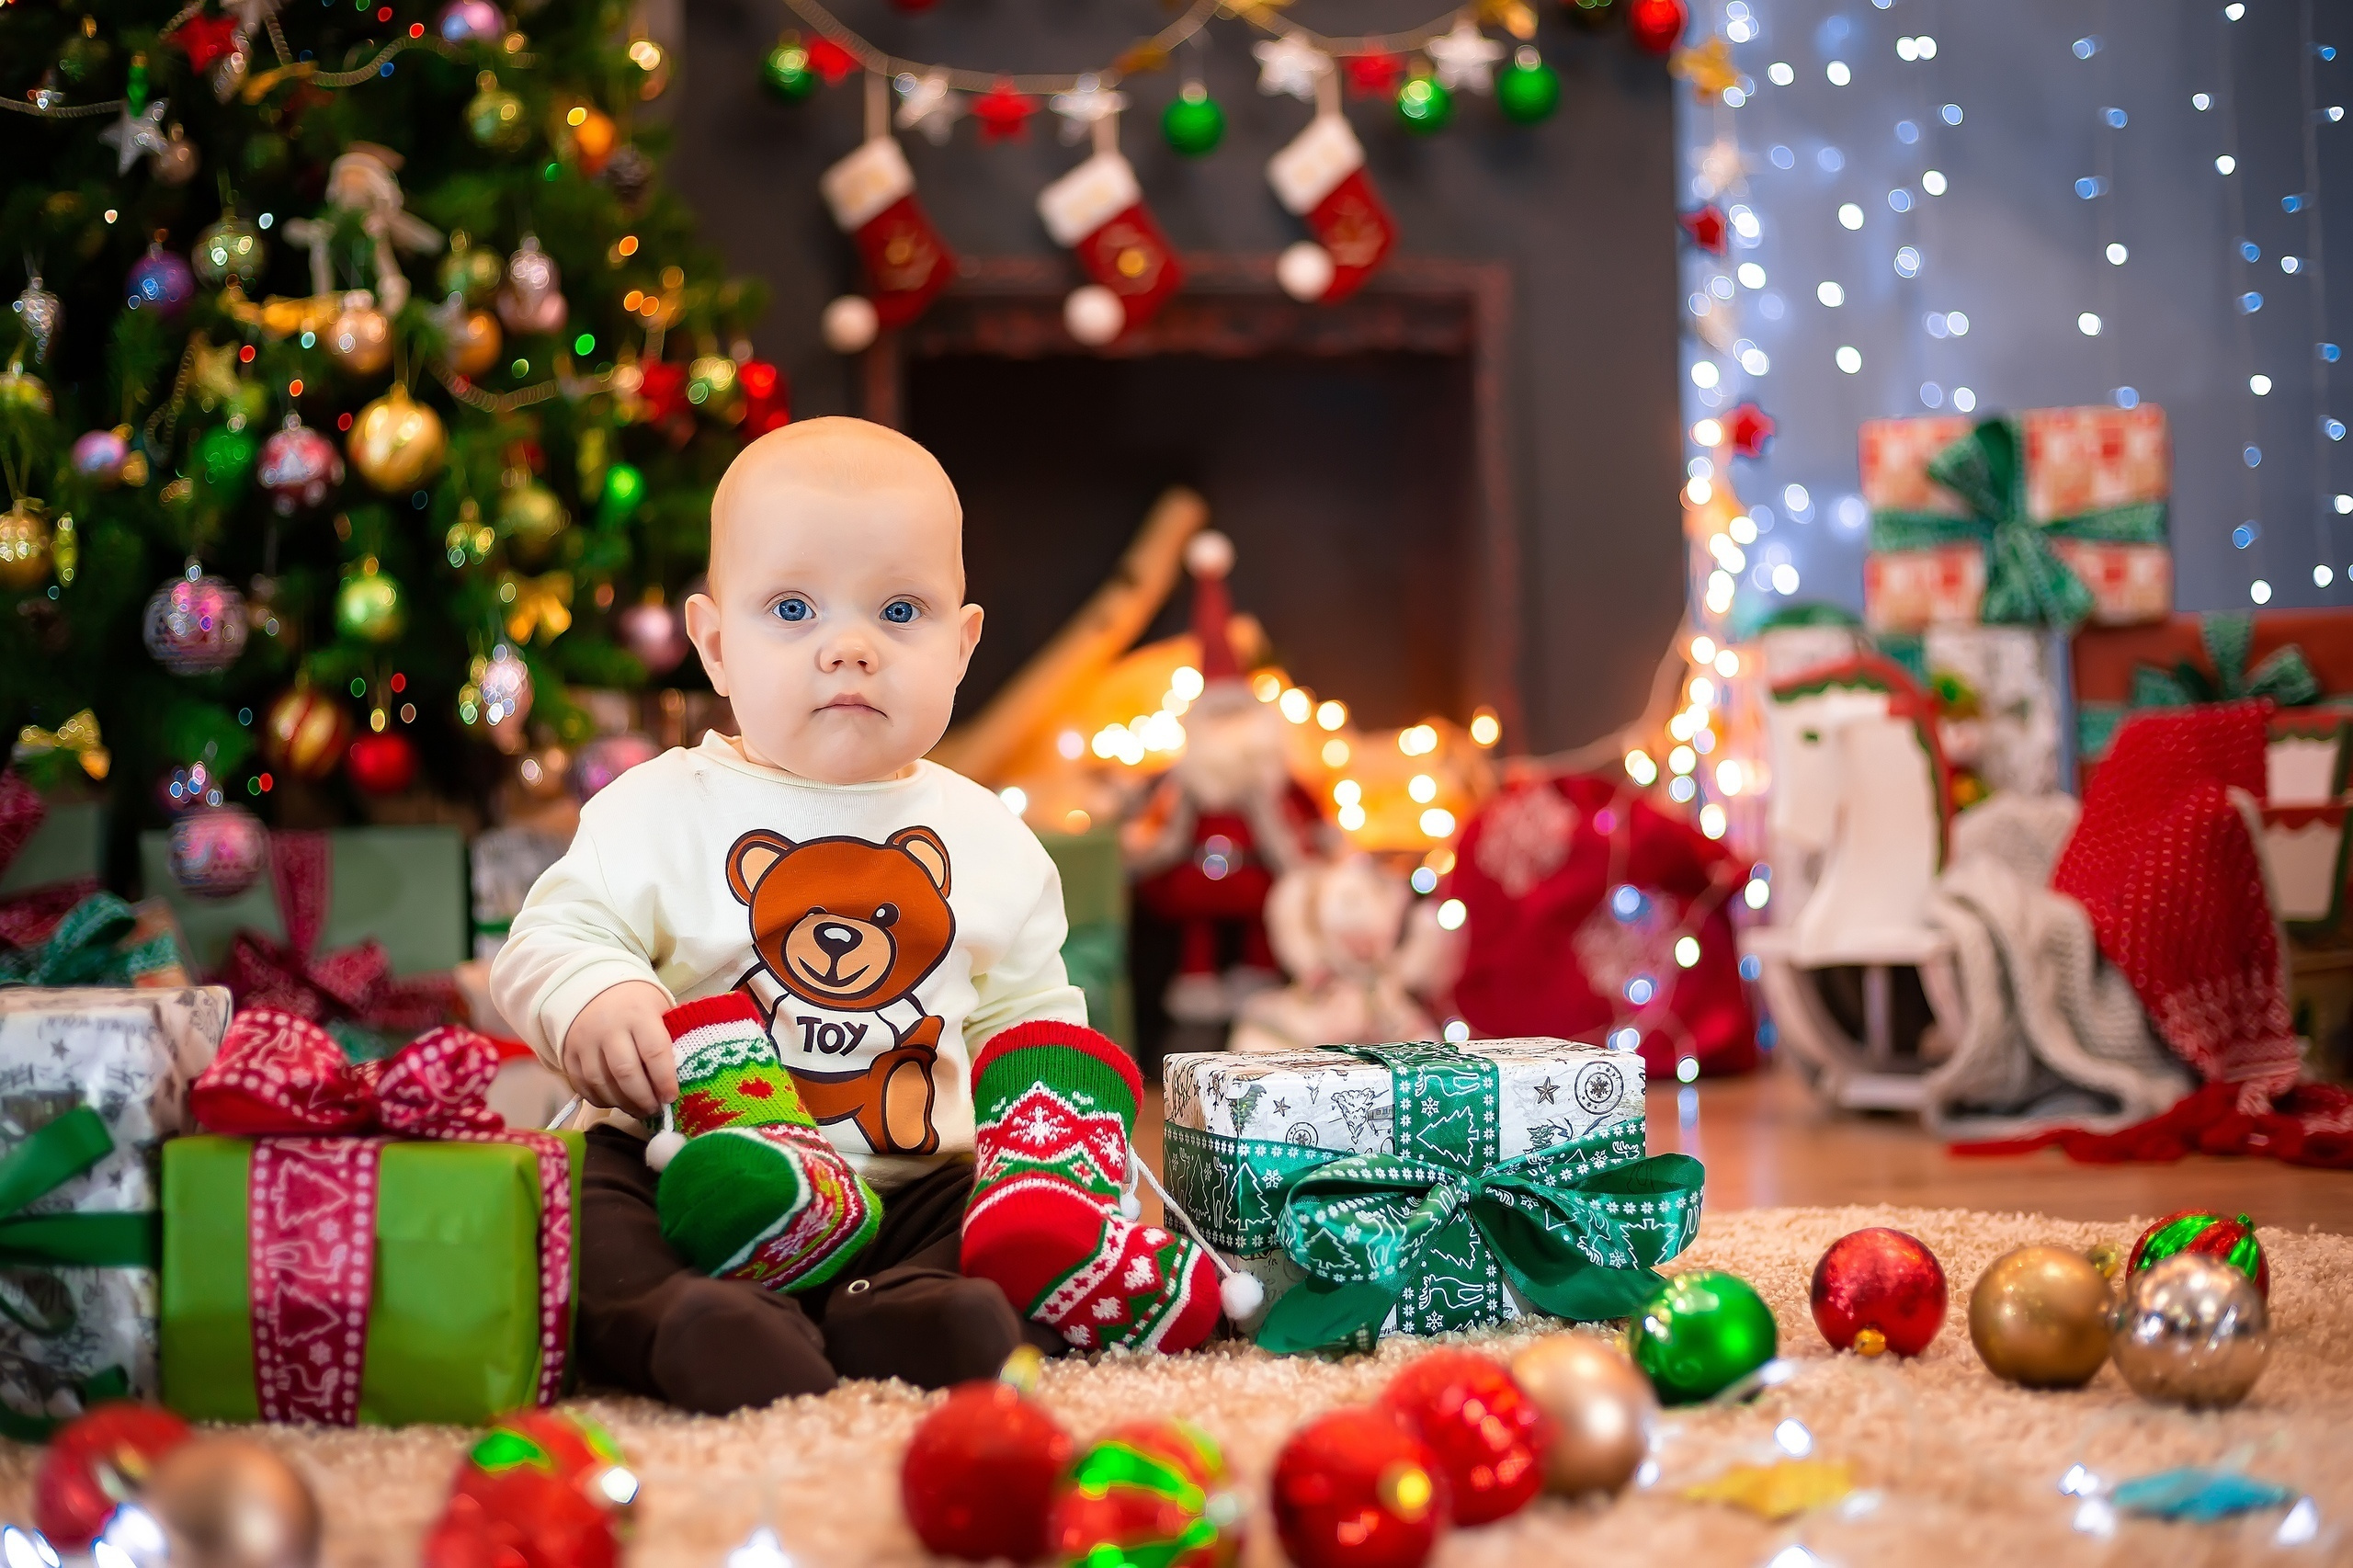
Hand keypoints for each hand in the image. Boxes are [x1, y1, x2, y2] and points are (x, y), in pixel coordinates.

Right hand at [561, 980, 677, 1117]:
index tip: (671, 1097)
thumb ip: (668, 1038)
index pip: (654, 1052)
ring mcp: (585, 1041)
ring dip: (622, 1103)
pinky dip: (599, 1099)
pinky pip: (582, 1084)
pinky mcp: (568, 1053)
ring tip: (638, 1110)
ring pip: (601, 1082)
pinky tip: (615, 1102)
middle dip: (643, 1097)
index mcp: (638, 1014)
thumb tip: (678, 1077)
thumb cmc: (636, 1003)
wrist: (595, 988)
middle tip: (655, 1109)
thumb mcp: (659, 1009)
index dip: (664, 1080)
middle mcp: (609, 1027)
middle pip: (625, 1072)